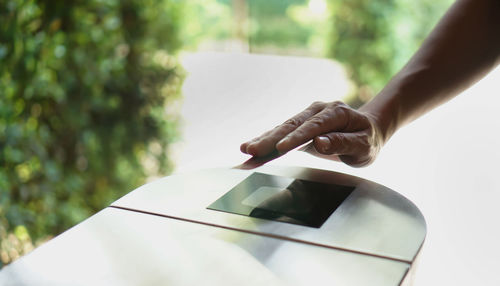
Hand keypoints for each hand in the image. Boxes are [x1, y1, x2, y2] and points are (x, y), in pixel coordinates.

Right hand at [240, 101, 383, 166]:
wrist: (367, 130)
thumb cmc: (367, 140)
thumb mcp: (363, 145)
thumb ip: (343, 143)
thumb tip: (319, 143)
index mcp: (336, 113)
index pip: (313, 126)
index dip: (296, 138)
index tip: (280, 148)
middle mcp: (318, 110)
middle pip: (292, 125)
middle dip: (270, 138)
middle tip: (252, 150)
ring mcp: (306, 117)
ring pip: (282, 128)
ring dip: (263, 140)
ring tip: (245, 150)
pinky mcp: (299, 126)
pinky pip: (281, 134)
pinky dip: (266, 142)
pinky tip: (250, 150)